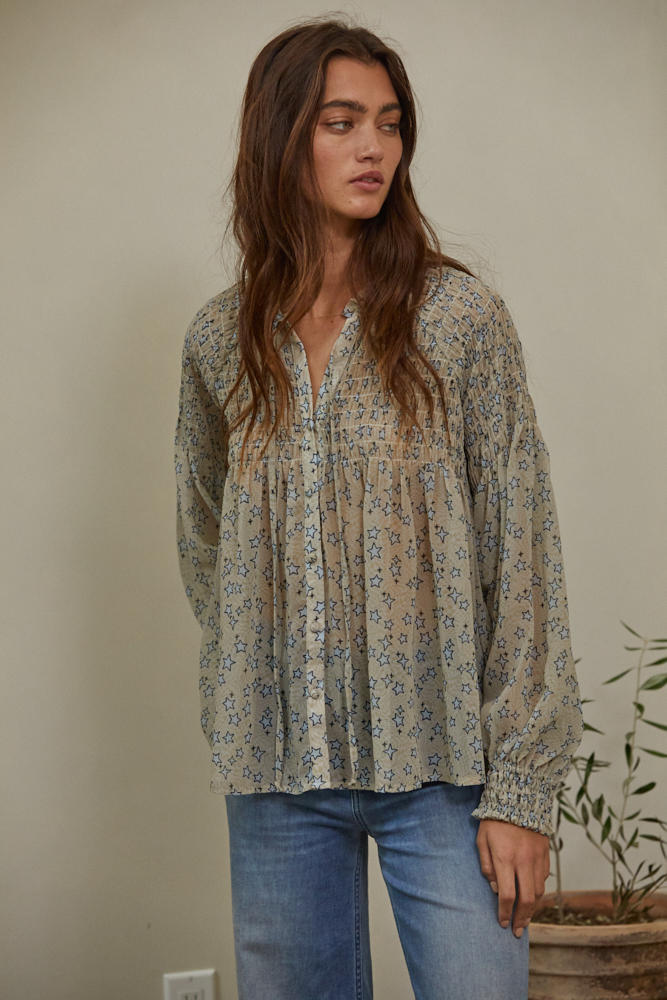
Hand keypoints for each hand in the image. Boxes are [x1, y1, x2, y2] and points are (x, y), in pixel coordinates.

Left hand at [476, 818, 549, 936]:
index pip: (508, 895)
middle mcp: (524, 861)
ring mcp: (537, 858)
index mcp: (505, 858)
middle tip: (517, 931)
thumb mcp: (482, 840)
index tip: (502, 923)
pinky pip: (544, 878)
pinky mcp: (545, 854)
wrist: (519, 798)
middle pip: (527, 899)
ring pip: (539, 891)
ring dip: (532, 909)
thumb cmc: (494, 820)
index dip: (505, 913)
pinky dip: (539, 891)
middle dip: (522, 919)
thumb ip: (487, 865)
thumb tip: (495, 888)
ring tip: (525, 919)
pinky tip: (533, 897)